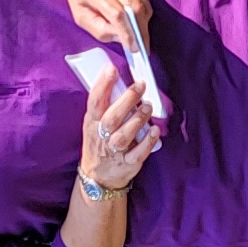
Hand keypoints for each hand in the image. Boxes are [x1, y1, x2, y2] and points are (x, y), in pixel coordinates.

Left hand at [56, 0, 151, 52]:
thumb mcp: (79, 13)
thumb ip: (98, 28)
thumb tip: (119, 37)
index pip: (118, 15)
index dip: (128, 33)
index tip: (133, 48)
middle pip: (135, 10)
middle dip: (141, 32)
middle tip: (143, 47)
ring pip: (143, 4)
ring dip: (144, 22)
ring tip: (141, 35)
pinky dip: (144, 10)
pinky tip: (139, 19)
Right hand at [78, 65, 160, 192]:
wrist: (97, 177)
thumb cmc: (98, 142)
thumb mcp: (93, 123)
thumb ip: (103, 104)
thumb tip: (115, 76)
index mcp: (92, 123)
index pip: (95, 102)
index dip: (103, 85)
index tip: (111, 69)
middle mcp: (102, 136)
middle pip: (112, 117)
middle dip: (126, 100)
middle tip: (140, 85)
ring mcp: (115, 151)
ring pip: (125, 135)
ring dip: (138, 119)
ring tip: (148, 106)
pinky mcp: (128, 163)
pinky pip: (139, 153)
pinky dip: (148, 141)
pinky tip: (156, 130)